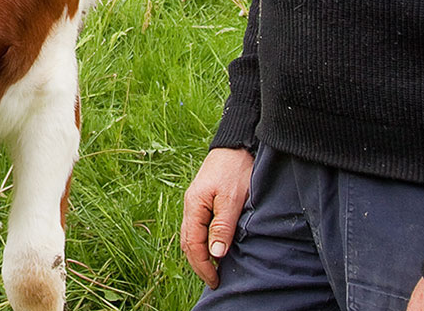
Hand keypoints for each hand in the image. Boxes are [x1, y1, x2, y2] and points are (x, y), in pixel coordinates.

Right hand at [179, 147, 252, 287]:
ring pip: (190, 235)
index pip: (192, 244)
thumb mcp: (232, 199)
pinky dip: (202, 242)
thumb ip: (222, 226)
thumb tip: (215, 253)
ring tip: (213, 269)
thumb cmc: (235, 168)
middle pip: (187, 242)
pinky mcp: (203, 200)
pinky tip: (213, 248)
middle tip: (214, 280)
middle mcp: (190, 205)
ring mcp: (195, 203)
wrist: (237, 144)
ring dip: (199, 254)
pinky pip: (197, 227)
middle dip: (199, 264)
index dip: (202, 265)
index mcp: (194, 205)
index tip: (215, 279)